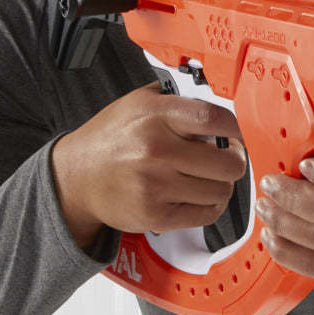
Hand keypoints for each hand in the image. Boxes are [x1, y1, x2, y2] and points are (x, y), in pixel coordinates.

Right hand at [51, 83, 246, 245]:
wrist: (76, 176)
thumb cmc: (112, 137)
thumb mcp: (139, 101)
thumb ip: (177, 99)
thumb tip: (218, 104)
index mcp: (156, 115)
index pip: (215, 120)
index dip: (236, 129)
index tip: (237, 133)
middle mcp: (156, 150)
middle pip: (228, 163)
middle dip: (235, 160)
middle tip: (227, 157)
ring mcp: (156, 185)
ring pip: (221, 190)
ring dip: (221, 184)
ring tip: (208, 176)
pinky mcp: (155, 215)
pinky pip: (206, 214)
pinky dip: (210, 206)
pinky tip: (200, 195)